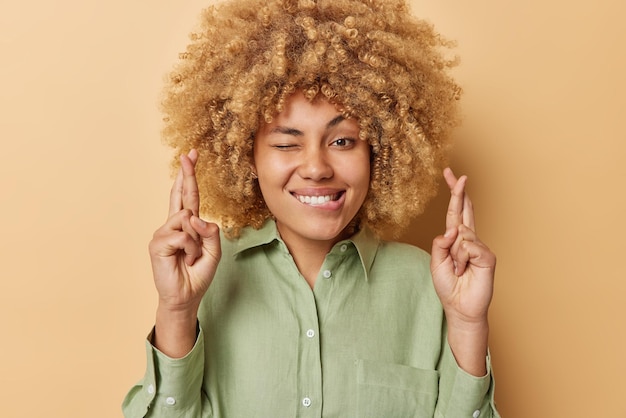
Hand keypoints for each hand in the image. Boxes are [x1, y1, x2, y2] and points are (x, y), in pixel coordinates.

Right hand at [149, 149, 221, 313]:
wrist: (185, 297)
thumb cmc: (197, 274)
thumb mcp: (213, 251)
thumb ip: (210, 232)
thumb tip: (195, 217)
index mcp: (187, 225)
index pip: (188, 196)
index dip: (189, 177)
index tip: (191, 156)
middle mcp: (173, 225)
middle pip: (181, 195)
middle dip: (186, 174)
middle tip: (189, 154)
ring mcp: (163, 233)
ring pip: (187, 219)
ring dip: (197, 240)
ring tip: (192, 256)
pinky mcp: (157, 243)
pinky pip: (183, 235)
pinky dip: (191, 248)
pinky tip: (186, 259)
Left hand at [430, 168, 495, 327]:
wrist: (460, 307)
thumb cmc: (449, 286)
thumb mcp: (436, 262)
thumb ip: (441, 243)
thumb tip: (455, 228)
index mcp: (456, 239)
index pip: (455, 212)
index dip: (454, 194)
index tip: (451, 175)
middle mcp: (469, 239)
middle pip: (465, 210)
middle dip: (459, 192)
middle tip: (457, 174)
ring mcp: (480, 247)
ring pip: (461, 235)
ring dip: (454, 255)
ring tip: (458, 270)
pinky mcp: (488, 256)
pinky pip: (469, 246)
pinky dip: (462, 259)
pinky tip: (465, 270)